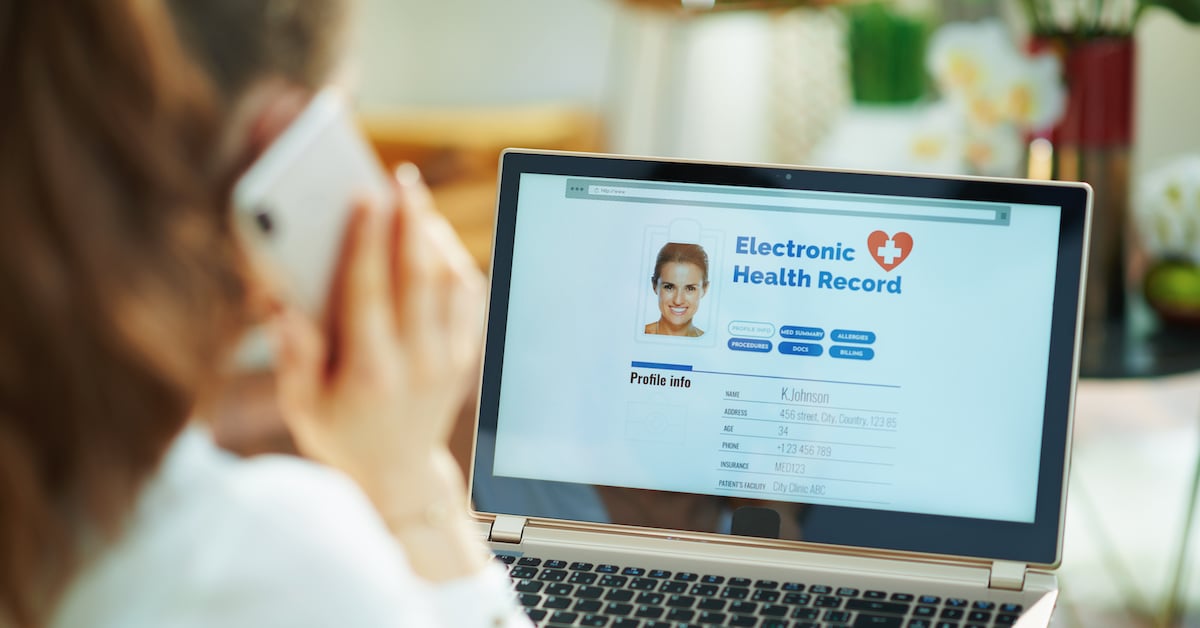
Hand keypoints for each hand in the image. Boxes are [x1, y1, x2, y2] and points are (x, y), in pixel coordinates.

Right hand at [272, 164, 484, 503]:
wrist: (399, 475)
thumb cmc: (339, 434)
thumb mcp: (302, 406)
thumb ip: (294, 356)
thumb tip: (285, 306)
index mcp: (370, 374)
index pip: (369, 293)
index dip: (365, 240)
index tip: (363, 196)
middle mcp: (418, 364)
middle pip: (419, 277)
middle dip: (410, 221)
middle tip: (401, 179)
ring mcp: (449, 360)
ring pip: (451, 281)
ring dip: (434, 236)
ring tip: (414, 201)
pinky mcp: (466, 356)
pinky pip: (467, 297)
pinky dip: (454, 261)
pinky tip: (433, 240)